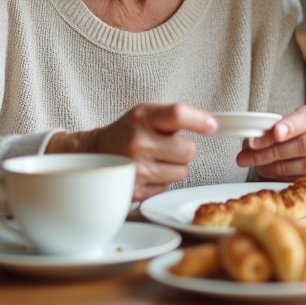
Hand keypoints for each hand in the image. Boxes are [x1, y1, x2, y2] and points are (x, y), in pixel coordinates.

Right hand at [45, 102, 215, 200]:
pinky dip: (162, 181)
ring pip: (182, 171)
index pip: (178, 114)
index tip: (211, 126)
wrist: (93, 153)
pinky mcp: (135, 190)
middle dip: (184, 149)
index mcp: (141, 117)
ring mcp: (136, 168)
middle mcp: (138, 142)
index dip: (200, 121)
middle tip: (169, 146)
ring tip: (156, 159)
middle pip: (189, 150)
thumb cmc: (126, 132)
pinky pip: (168, 186)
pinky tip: (147, 171)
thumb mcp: (145, 114)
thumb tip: (212, 124)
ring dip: (175, 166)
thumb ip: (175, 116)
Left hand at [235, 105, 305, 182]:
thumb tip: (250, 143)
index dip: (290, 126)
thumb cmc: (291, 136)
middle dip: (274, 150)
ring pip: (305, 163)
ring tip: (257, 165)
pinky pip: (305, 178)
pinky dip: (284, 177)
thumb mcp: (281, 128)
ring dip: (276, 166)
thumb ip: (267, 132)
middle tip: (250, 153)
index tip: (275, 132)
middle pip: (304, 144)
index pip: (305, 119)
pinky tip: (269, 173)